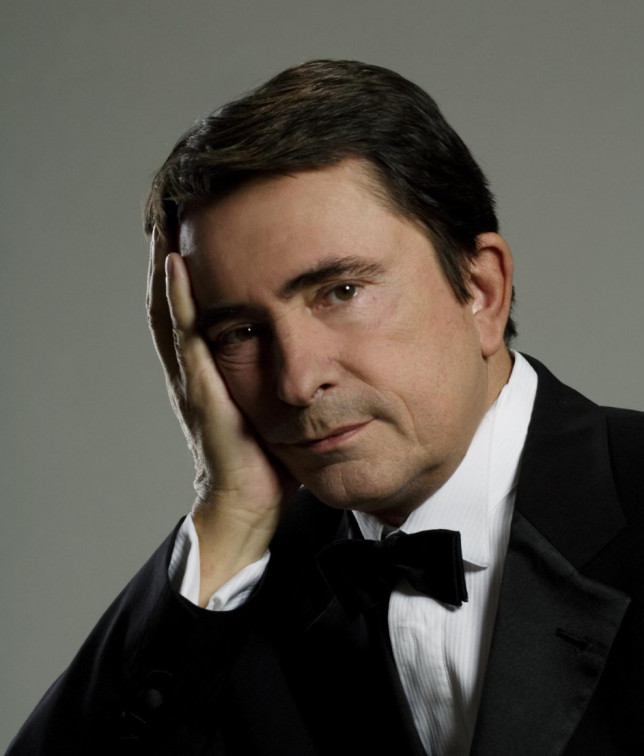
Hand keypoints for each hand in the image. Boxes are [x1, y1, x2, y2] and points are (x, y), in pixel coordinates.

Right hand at [146, 228, 297, 598]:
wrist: (250, 506)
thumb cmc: (269, 463)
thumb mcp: (278, 407)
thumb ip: (285, 376)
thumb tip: (319, 355)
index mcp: (211, 372)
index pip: (195, 309)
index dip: (191, 268)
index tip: (198, 224)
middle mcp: (193, 369)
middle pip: (172, 300)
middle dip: (169, 251)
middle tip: (173, 203)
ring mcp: (192, 379)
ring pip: (170, 309)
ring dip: (166, 261)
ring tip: (166, 214)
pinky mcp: (202, 392)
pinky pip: (186, 337)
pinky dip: (179, 298)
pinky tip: (177, 262)